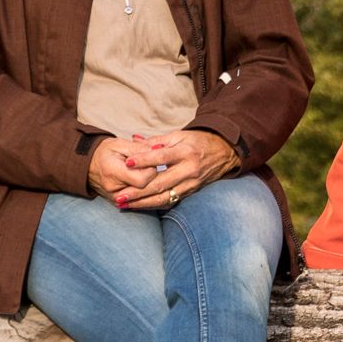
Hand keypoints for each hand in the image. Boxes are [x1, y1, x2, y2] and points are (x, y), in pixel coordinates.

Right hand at [86, 136, 159, 199]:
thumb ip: (140, 148)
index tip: (152, 159)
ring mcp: (115, 198)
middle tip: (151, 165)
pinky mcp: (118, 202)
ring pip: (143, 195)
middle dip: (152, 176)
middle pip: (144, 188)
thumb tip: (159, 148)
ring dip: (149, 183)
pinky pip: (138, 199)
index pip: (142, 179)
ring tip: (146, 171)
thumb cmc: (106, 151)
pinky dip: (144, 190)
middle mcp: (113, 189)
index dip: (151, 169)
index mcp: (113, 172)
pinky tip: (144, 180)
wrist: (89, 164)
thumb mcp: (121, 144)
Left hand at [111, 128, 241, 210]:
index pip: (161, 158)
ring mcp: (191, 184)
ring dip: (142, 203)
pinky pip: (171, 201)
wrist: (223, 152)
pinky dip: (154, 205)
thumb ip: (155, 141)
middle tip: (119, 195)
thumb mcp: (178, 136)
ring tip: (124, 204)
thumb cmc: (197, 141)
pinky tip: (139, 206)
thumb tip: (134, 139)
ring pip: (164, 197)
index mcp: (185, 152)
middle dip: (137, 191)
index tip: (126, 163)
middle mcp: (189, 170)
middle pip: (160, 183)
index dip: (144, 160)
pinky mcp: (191, 192)